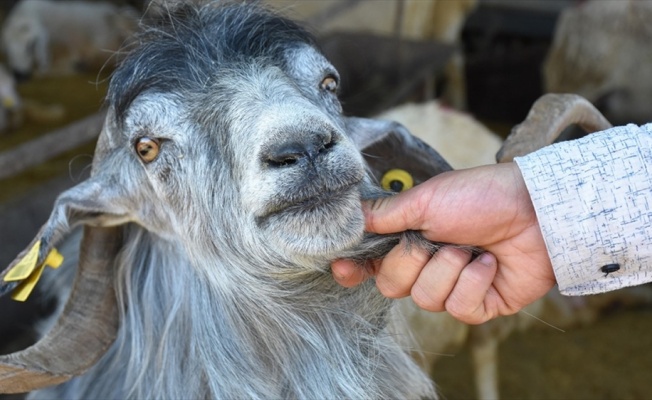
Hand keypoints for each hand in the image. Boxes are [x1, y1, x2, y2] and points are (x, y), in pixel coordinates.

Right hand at [332, 162, 555, 323]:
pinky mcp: (480, 304)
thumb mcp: (427, 199)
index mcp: (410, 238)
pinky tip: (489, 264)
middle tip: (435, 240)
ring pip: (426, 299)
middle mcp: (428, 265)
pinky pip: (460, 308)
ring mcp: (454, 286)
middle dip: (412, 263)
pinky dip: (474, 283)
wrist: (536, 209)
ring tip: (470, 248)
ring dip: (448, 270)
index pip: (373, 263)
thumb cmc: (481, 196)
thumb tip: (351, 218)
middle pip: (393, 286)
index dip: (356, 269)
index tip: (345, 269)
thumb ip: (386, 214)